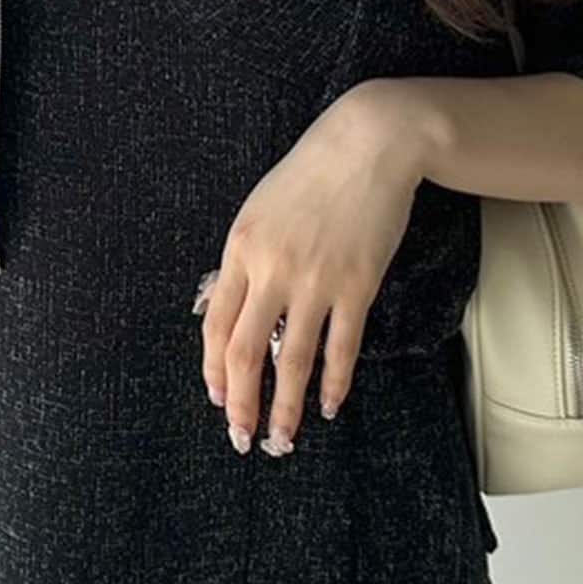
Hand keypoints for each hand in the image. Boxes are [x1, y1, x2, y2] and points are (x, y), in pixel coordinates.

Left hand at [192, 81, 424, 454]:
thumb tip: (230, 313)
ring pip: (294, 361)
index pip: (215, 327)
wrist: (369, 144)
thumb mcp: (259, 211)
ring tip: (283, 439)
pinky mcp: (357, 285)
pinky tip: (330, 406)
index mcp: (240, 250)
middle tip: (242, 439)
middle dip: (241, 405)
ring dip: (287, 408)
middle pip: (246, 354)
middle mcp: (271, 270)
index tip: (218, 400)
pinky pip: (342, 348)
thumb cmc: (311, 176)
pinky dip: (335, 384)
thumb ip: (244, 262)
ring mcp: (315, 280)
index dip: (213, 372)